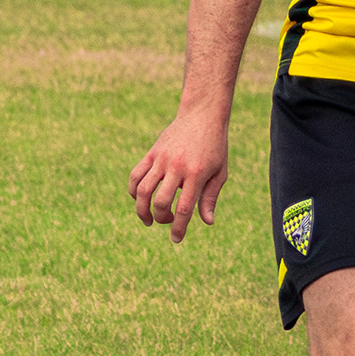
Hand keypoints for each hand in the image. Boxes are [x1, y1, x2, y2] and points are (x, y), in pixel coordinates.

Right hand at [130, 110, 228, 243]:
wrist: (202, 115)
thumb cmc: (215, 147)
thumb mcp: (220, 172)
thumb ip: (210, 197)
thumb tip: (207, 222)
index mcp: (196, 174)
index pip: (183, 208)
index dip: (178, 227)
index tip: (176, 239)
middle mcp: (177, 168)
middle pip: (160, 202)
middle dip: (160, 219)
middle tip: (166, 221)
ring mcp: (162, 159)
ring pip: (143, 190)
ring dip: (141, 209)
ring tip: (147, 219)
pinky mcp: (152, 153)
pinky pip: (136, 175)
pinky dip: (134, 190)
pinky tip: (140, 199)